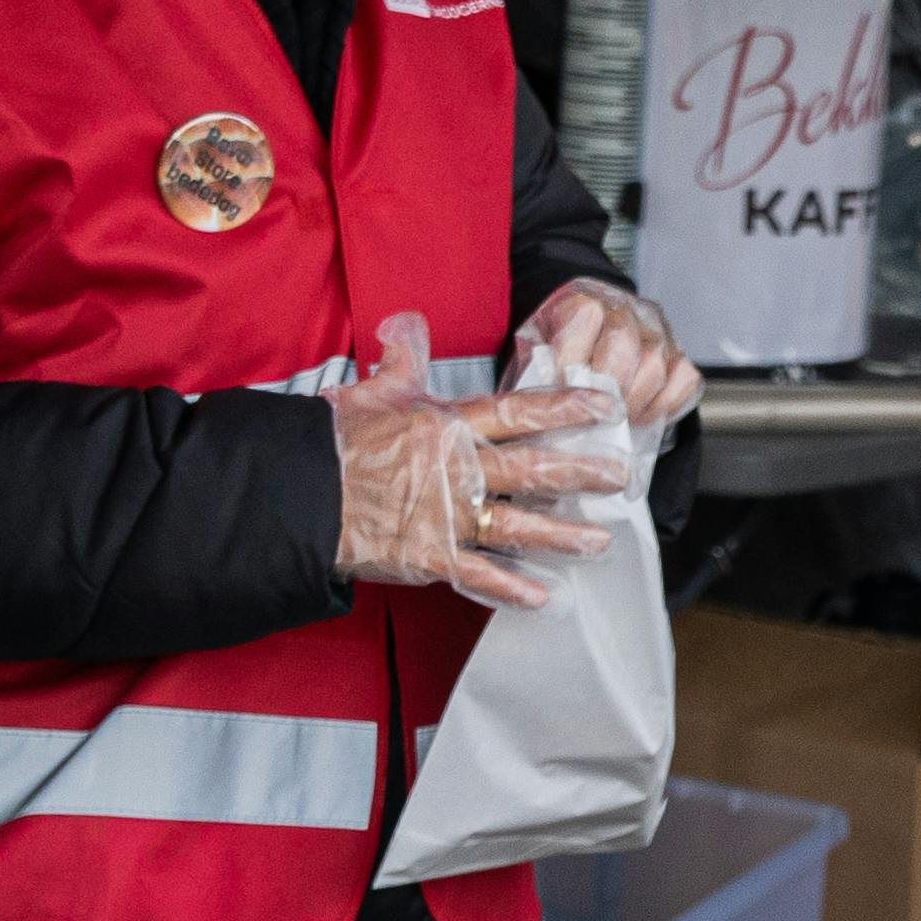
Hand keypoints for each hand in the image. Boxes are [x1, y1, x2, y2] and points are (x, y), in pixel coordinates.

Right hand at [331, 314, 625, 609]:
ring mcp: (446, 516)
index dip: (563, 409)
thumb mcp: (371, 391)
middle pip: (530, 470)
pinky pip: (478, 574)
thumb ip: (401, 359)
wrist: (301, 493)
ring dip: (561, 535)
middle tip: (619, 478)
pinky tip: (543, 596)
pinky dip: (510, 587)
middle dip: (579, 474)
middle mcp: (457, 470)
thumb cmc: (335, 442)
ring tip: (600, 541)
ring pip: (516, 525)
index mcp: (447, 427)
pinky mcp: (429, 556)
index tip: (602, 407)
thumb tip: (406, 324)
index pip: (517, 412)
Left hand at [524, 279, 705, 432]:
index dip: (572, 362)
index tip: (562, 391)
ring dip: (633, 403)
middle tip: (594, 418)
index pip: (585, 320)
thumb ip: (540, 373)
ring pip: (655, 366)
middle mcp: (625, 310)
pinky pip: (684, 379)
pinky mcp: (678, 355)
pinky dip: (664, 404)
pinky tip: (642, 416)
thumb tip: (548, 408)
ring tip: (615, 421)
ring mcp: (656, 332)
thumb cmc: (559, 358)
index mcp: (582, 301)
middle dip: (606, 390)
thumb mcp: (535, 356)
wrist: (587, 348)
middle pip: (623, 346)